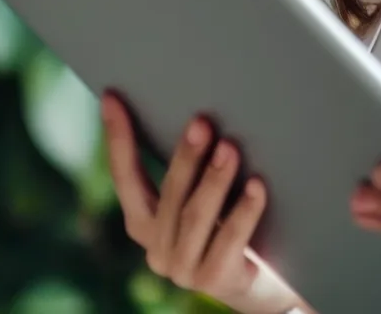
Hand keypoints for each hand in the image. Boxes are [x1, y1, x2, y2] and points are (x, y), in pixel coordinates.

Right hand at [101, 92, 306, 313]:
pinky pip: (229, 241)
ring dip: (213, 181)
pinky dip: (243, 212)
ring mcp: (185, 269)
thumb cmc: (236, 227)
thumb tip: (205, 113)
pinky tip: (257, 186)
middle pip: (168, 196)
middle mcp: (159, 249)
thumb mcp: (210, 199)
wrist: (268, 283)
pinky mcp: (217, 280)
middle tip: (202, 122)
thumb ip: (197, 171)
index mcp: (147, 223)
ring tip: (230, 149)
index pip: (126, 177)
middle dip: (184, 157)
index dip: (118, 139)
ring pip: (196, 218)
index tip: (111, 97)